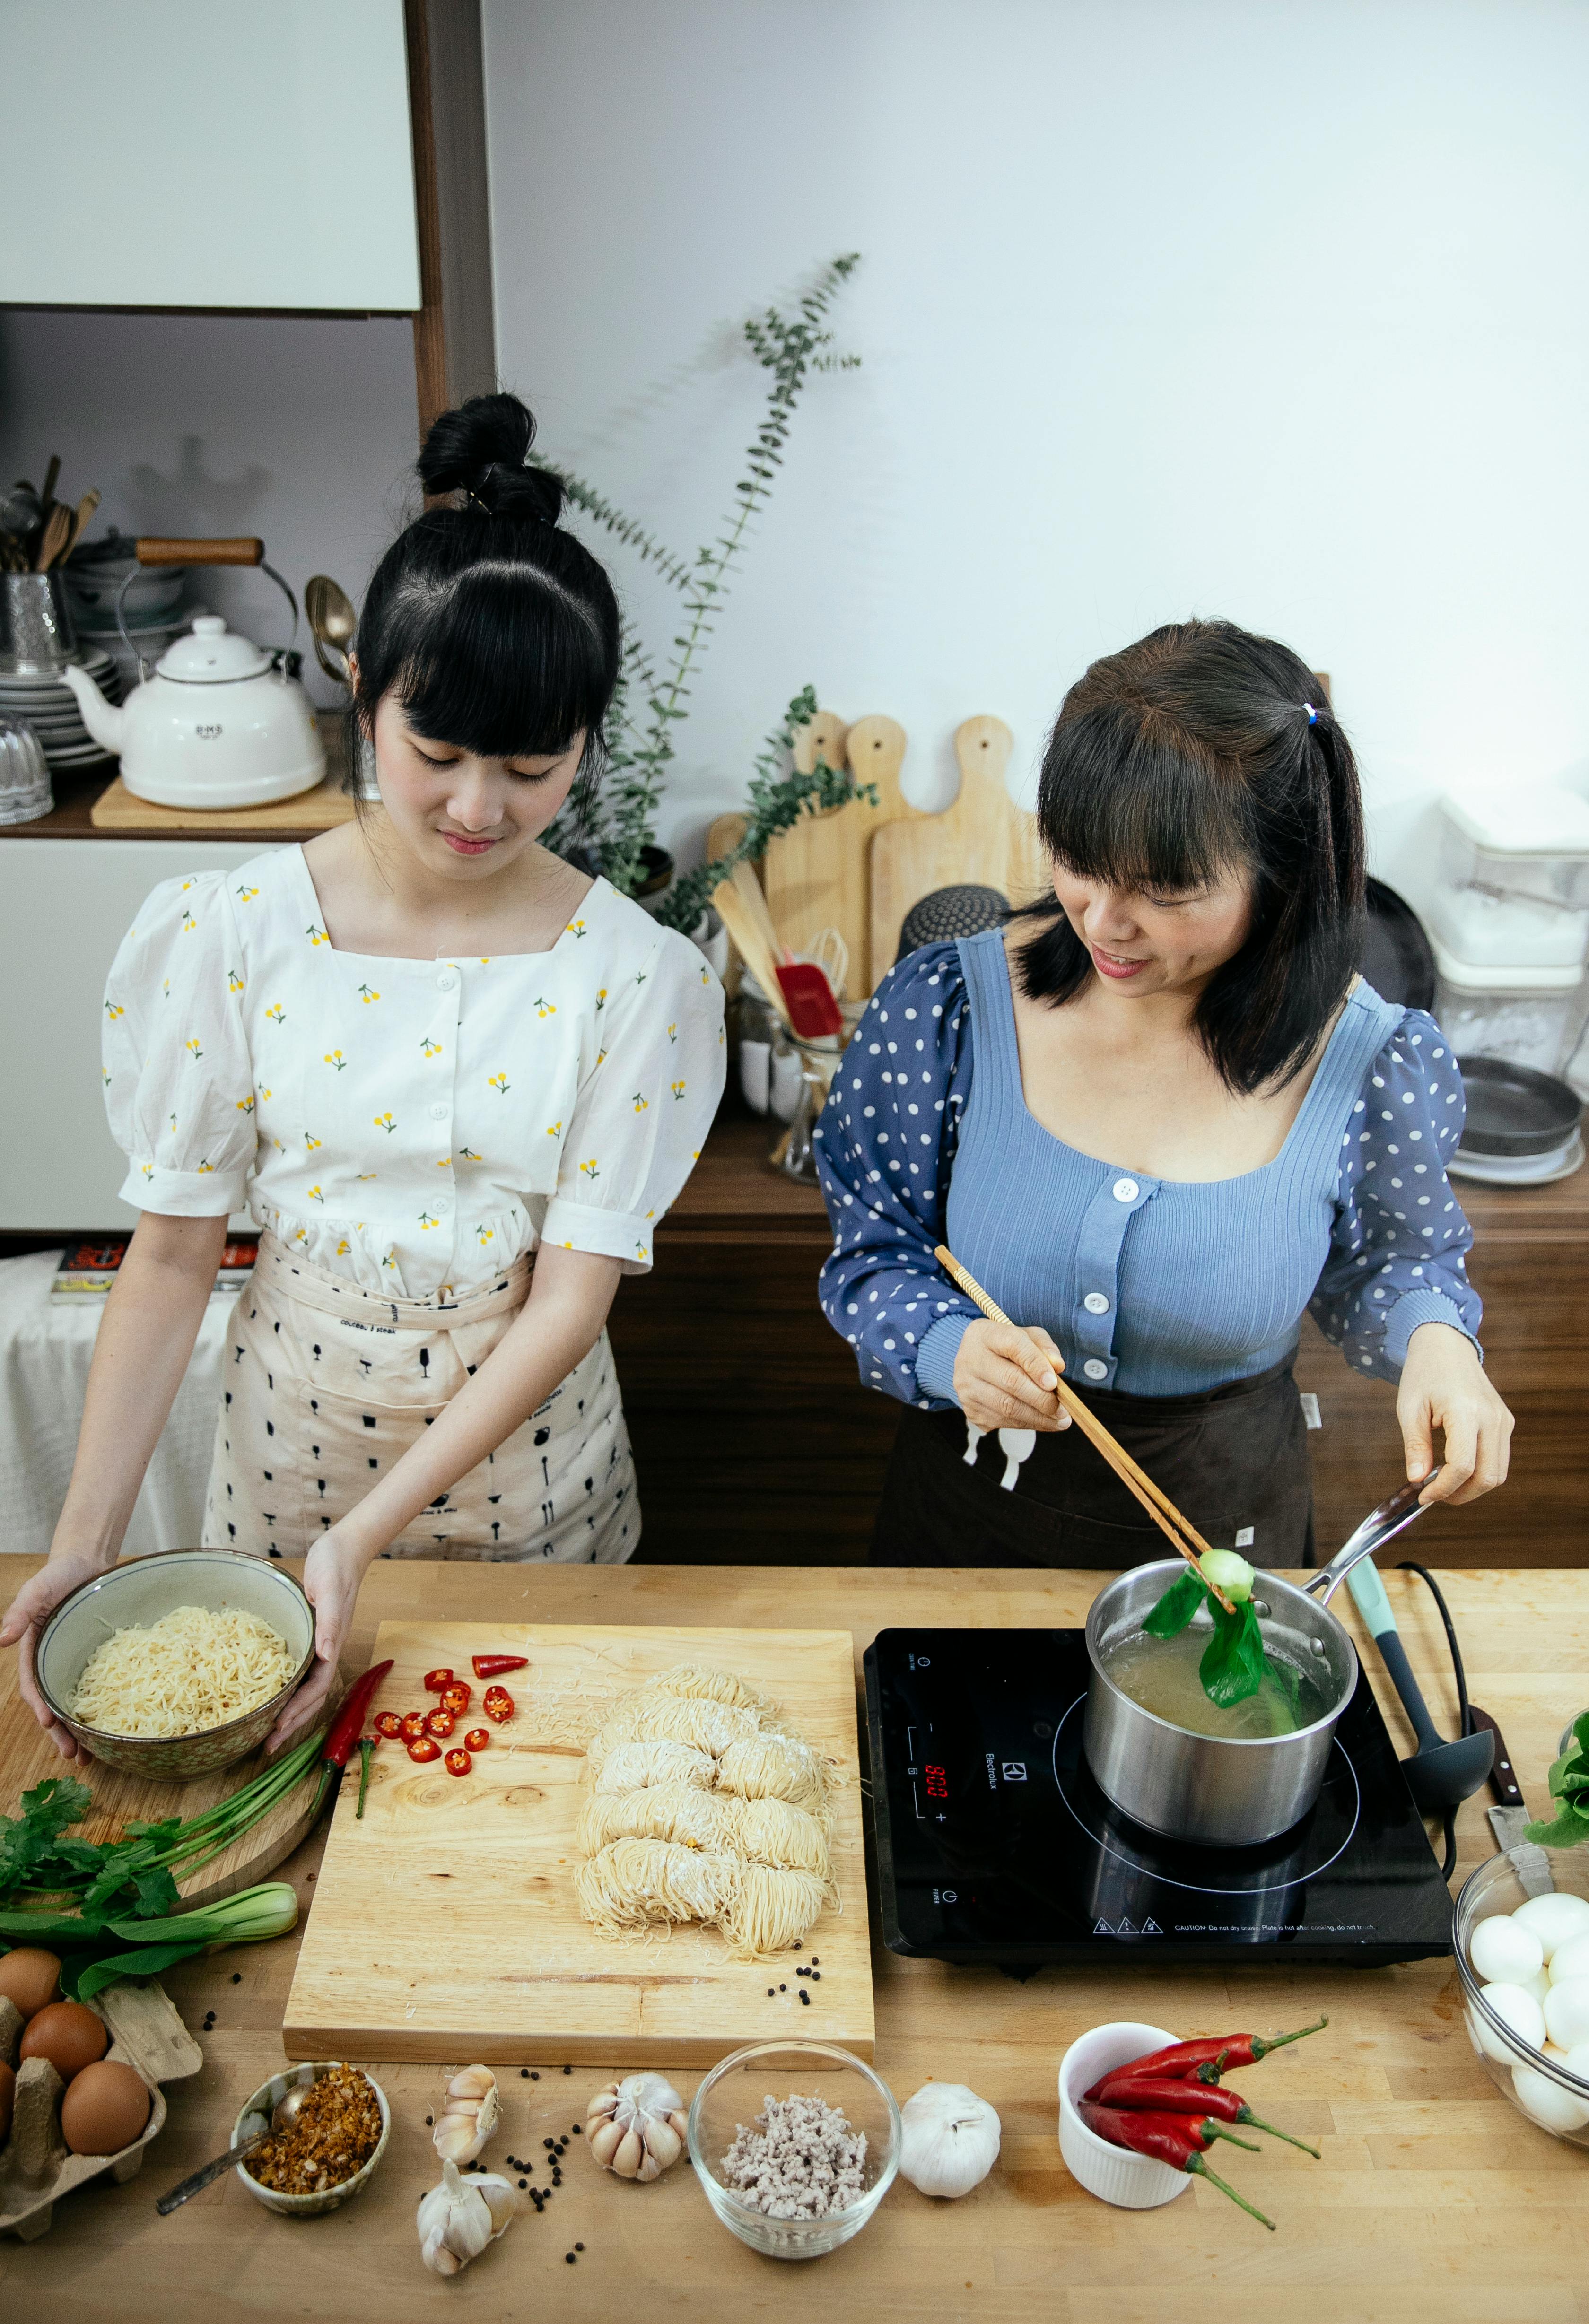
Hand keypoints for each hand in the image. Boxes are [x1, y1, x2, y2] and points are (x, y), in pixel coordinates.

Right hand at [0, 1546, 112, 1758]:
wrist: (87, 1562)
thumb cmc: (57, 1575)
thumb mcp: (36, 1590)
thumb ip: (20, 1612)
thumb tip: (1, 1638)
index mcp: (34, 1652)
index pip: (34, 1687)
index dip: (40, 1707)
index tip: (50, 1724)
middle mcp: (52, 1663)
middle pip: (53, 1705)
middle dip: (60, 1733)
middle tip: (72, 1755)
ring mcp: (73, 1664)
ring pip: (73, 1704)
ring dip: (78, 1731)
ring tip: (88, 1756)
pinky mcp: (95, 1661)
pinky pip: (97, 1689)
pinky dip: (100, 1710)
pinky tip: (109, 1728)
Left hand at [265, 1524, 371, 1754]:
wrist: (344, 1547)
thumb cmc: (336, 1565)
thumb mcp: (331, 1591)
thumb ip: (331, 1622)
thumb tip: (327, 1655)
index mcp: (330, 1644)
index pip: (315, 1689)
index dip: (297, 1712)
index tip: (276, 1732)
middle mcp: (325, 1650)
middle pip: (310, 1697)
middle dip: (290, 1723)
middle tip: (266, 1747)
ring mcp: (318, 1645)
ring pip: (305, 1688)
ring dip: (289, 1712)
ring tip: (268, 1733)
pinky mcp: (309, 1635)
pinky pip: (298, 1671)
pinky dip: (287, 1690)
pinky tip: (272, 1696)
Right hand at [953, 1319, 1070, 1433]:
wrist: (975, 1363)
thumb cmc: (1005, 1348)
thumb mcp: (1026, 1337)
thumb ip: (1044, 1346)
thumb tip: (1057, 1366)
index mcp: (984, 1334)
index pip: (1014, 1346)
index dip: (1037, 1365)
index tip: (1054, 1382)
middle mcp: (970, 1359)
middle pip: (1011, 1381)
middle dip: (1042, 1398)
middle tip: (1063, 1408)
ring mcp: (967, 1387)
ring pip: (1007, 1407)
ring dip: (1039, 1417)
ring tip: (1060, 1420)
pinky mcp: (970, 1409)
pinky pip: (1003, 1421)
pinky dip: (1027, 1424)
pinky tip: (1042, 1422)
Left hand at [1397, 1322, 1513, 1505]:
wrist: (1446, 1346)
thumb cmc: (1424, 1372)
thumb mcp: (1409, 1408)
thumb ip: (1415, 1446)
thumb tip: (1417, 1479)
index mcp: (1466, 1412)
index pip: (1463, 1466)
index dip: (1443, 1488)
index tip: (1424, 1495)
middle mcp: (1492, 1418)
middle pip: (1487, 1477)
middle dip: (1460, 1494)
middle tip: (1434, 1495)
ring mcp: (1503, 1420)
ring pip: (1498, 1473)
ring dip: (1473, 1487)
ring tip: (1444, 1484)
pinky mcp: (1505, 1422)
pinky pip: (1499, 1459)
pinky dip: (1480, 1472)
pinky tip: (1456, 1469)